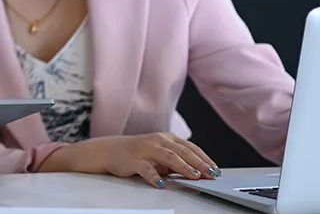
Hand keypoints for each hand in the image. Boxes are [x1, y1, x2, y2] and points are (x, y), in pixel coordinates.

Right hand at [43, 133, 220, 187]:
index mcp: (166, 138)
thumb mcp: (159, 155)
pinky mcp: (134, 160)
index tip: (216, 170)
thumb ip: (176, 161)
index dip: (205, 159)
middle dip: (200, 164)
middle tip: (211, 174)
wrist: (108, 150)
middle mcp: (158, 140)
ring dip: (184, 167)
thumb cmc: (137, 153)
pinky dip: (154, 177)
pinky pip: (146, 169)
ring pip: (169, 157)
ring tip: (194, 176)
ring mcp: (146, 149)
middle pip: (184, 152)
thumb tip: (198, 172)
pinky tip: (161, 184)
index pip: (191, 148)